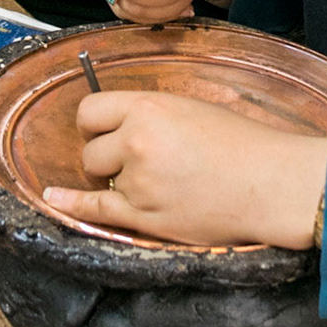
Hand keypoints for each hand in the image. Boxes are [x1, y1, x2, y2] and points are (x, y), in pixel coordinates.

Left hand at [43, 92, 326, 247]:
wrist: (271, 183)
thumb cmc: (243, 144)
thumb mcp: (193, 109)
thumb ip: (150, 115)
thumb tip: (119, 126)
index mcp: (149, 108)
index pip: (91, 110)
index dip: (94, 123)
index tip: (101, 131)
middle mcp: (136, 142)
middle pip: (91, 148)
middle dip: (105, 154)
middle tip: (135, 160)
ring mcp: (137, 182)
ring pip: (98, 179)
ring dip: (114, 179)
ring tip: (151, 181)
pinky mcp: (144, 217)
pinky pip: (96, 210)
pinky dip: (72, 203)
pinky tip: (54, 198)